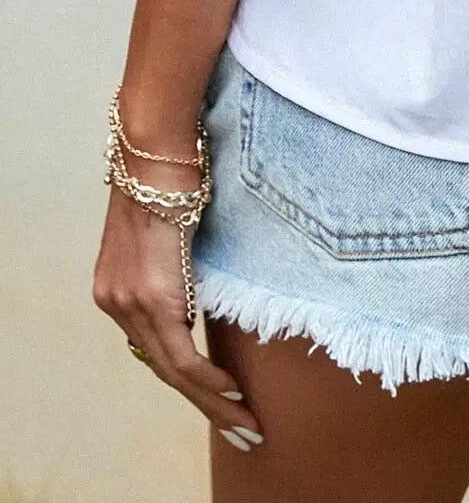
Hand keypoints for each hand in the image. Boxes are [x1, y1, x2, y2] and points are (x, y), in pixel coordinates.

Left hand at [93, 171, 264, 452]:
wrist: (154, 148)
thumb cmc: (171, 175)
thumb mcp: (169, 231)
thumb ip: (177, 267)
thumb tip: (200, 293)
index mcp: (116, 290)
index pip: (153, 349)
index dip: (186, 378)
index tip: (217, 398)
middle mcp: (115, 303)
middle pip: (162, 370)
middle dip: (204, 404)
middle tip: (240, 429)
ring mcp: (129, 303)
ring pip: (172, 371)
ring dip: (212, 401)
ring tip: (245, 422)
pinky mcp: (152, 296)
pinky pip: (180, 354)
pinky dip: (206, 380)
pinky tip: (230, 394)